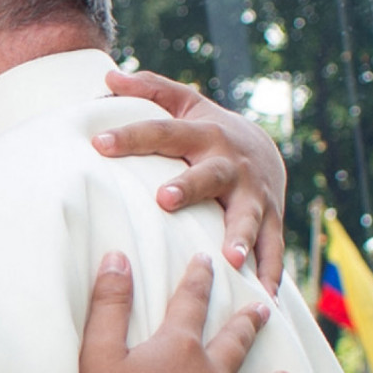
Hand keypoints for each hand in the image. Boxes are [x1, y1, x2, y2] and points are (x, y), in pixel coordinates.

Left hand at [94, 70, 286, 295]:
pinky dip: (270, 273)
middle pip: (208, 174)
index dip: (131, 136)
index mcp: (201, 135)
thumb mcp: (182, 104)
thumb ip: (148, 89)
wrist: (263, 150)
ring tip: (231, 258)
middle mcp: (229, 164)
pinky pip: (273, 249)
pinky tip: (262, 298)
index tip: (99, 144)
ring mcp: (254, 193)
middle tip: (163, 199)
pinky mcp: (272, 219)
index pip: (161, 133)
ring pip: (248, 215)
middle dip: (189, 187)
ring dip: (241, 236)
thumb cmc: (206, 131)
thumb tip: (107, 74)